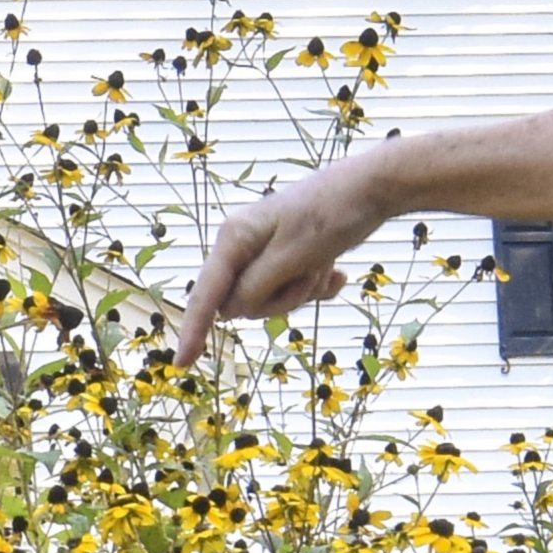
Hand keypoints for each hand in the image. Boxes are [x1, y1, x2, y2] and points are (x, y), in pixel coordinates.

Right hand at [177, 148, 388, 358]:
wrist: (372, 188)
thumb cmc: (330, 217)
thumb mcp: (291, 258)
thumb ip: (255, 289)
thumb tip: (229, 311)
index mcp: (234, 237)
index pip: (206, 293)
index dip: (193, 329)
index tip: (181, 364)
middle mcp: (243, 244)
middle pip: (244, 301)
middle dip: (280, 299)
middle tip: (309, 271)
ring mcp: (266, 250)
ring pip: (271, 299)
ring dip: (302, 291)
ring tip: (324, 263)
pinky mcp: (289, 256)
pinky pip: (293, 290)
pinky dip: (315, 287)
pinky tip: (336, 273)